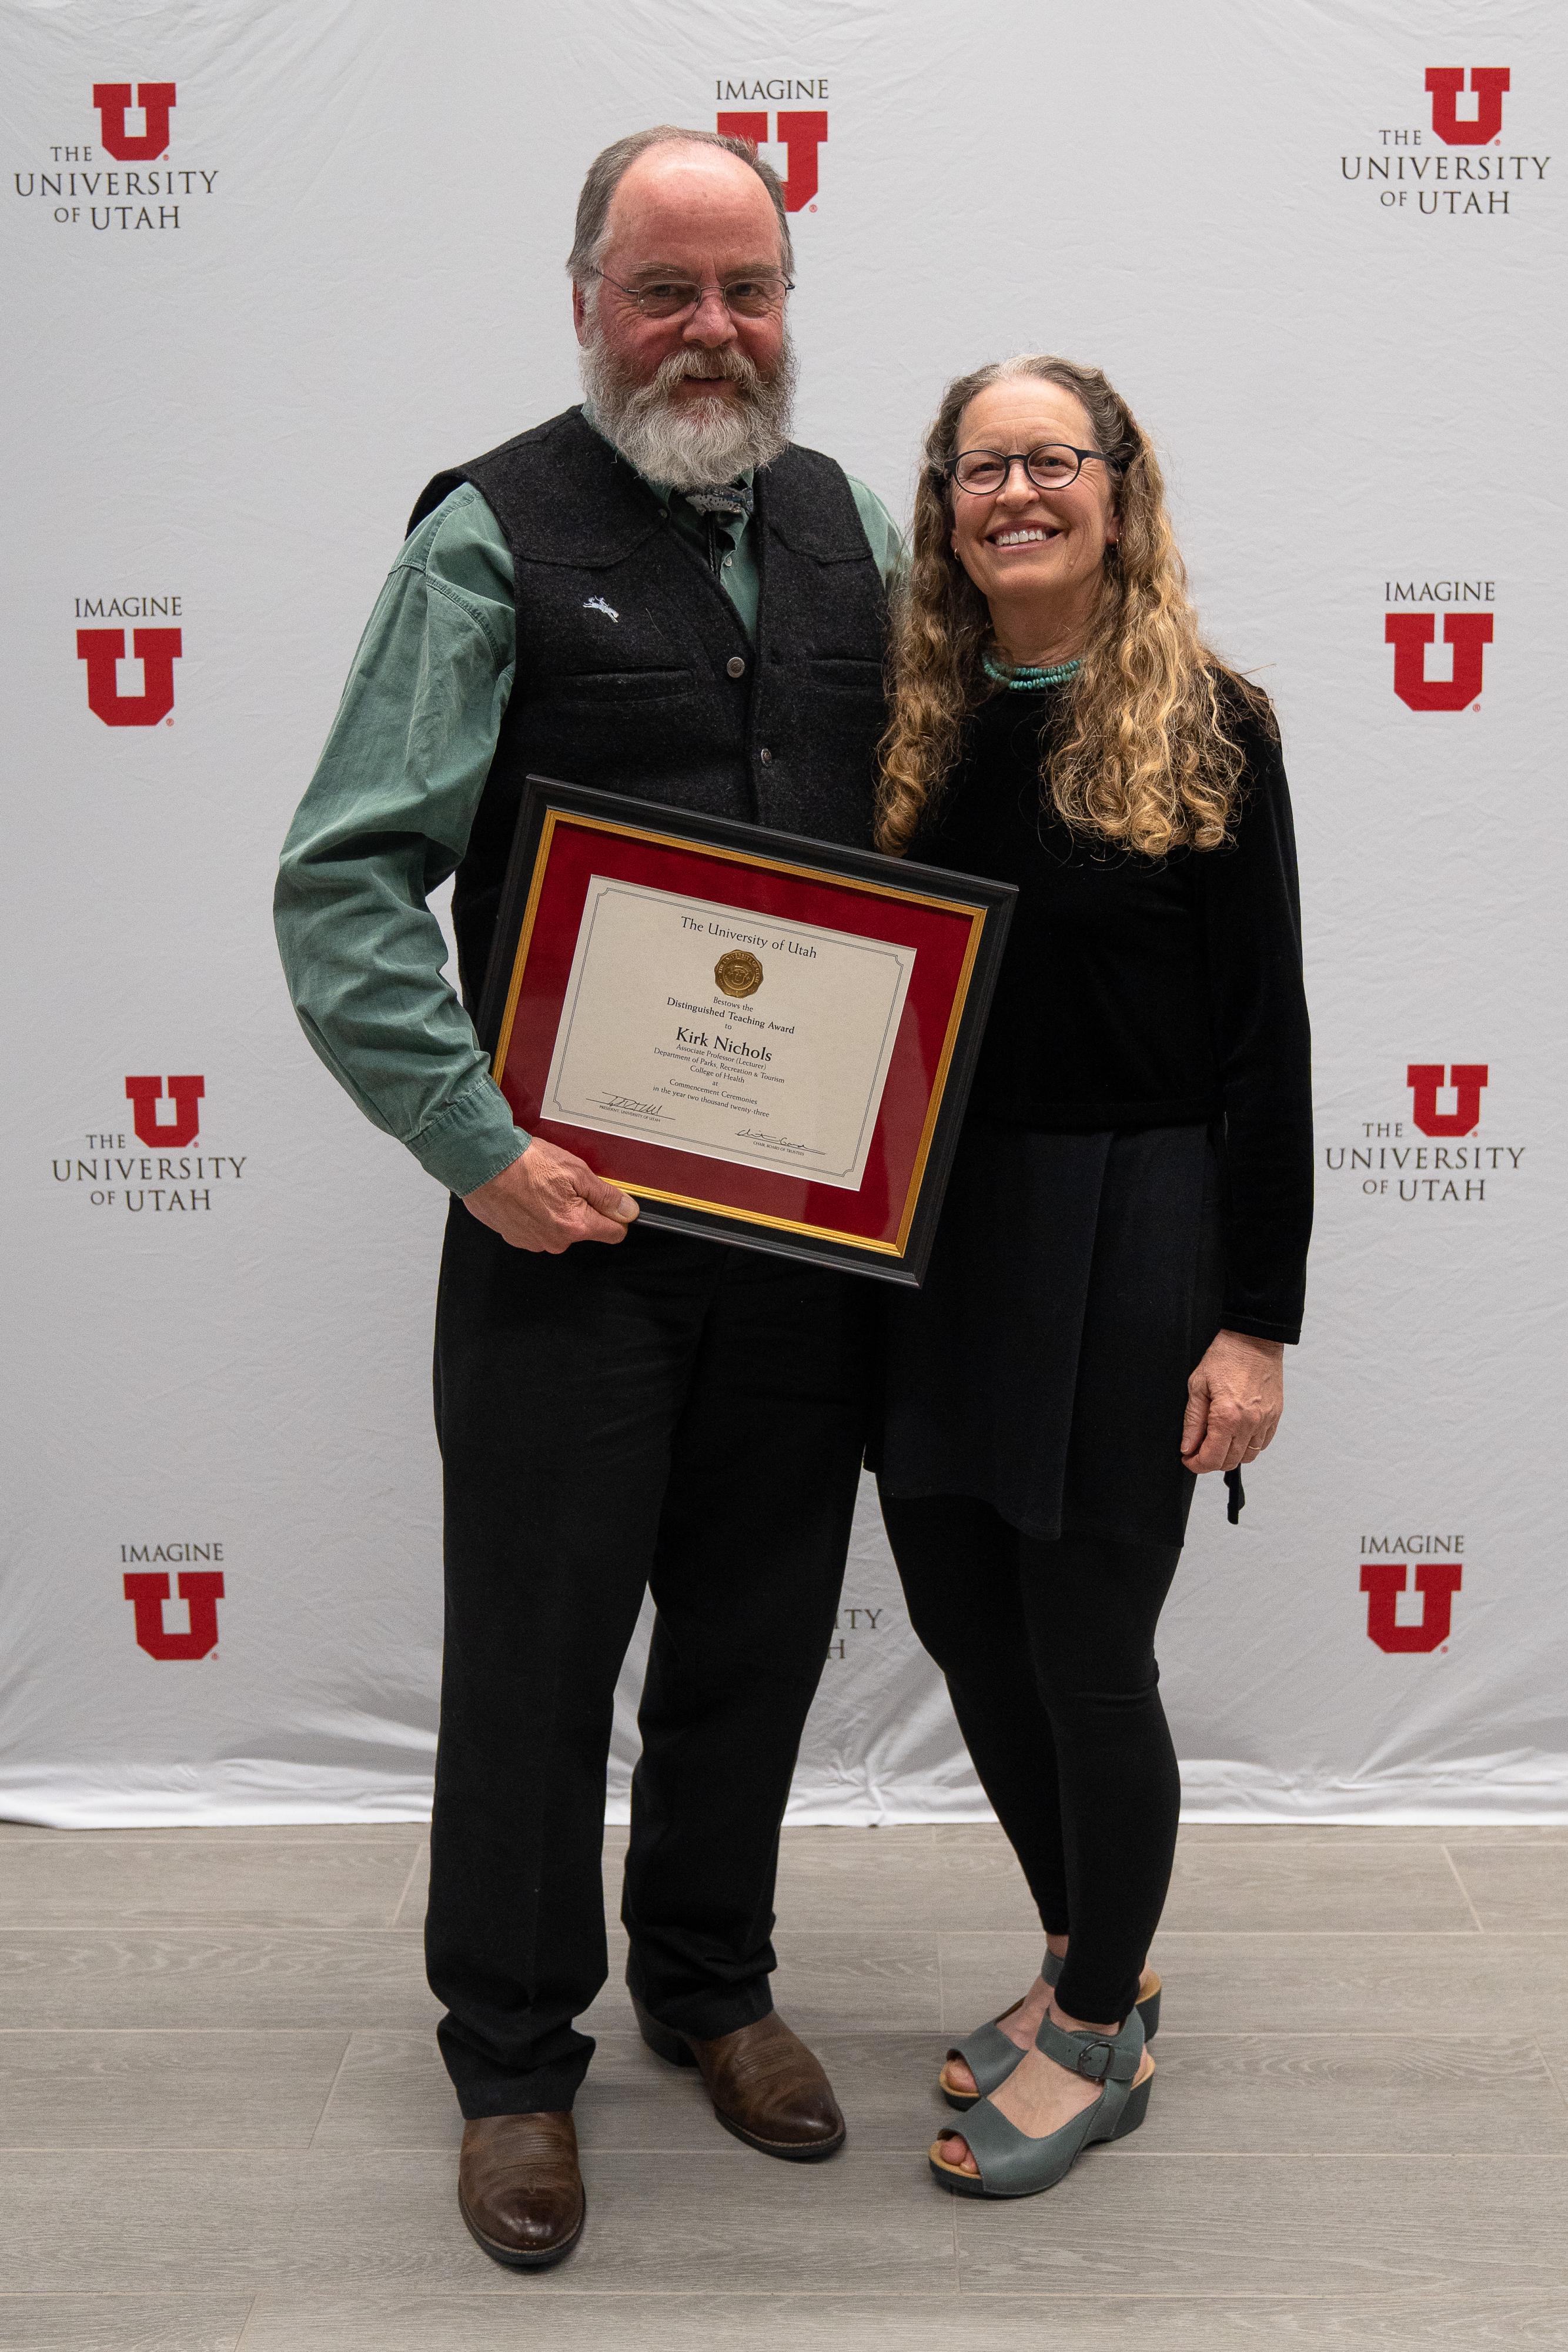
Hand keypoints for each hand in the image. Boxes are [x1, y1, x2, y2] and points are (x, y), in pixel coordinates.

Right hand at [462, 1138, 638, 1252]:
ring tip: (541, 1185)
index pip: (614, 1233)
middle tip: (565, 1183)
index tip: (608, 1201)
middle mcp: (555, 1241)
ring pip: (558, 1228)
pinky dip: (534, 1212)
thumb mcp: (575, 1171)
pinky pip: (536, 1227)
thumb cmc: (523, 1163)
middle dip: (581, 1208)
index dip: (615, 1214)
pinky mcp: (514, 1236)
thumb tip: (628, 1211)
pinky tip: (526, 1193)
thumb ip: (605, 1195)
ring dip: (555, 1210)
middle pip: (584, 1229)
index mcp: (575, 1226)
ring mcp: (532, 1241)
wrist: (480, 1163)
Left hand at [1180, 1329, 1283, 1474]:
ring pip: (1247, 1457)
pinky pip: (1261, 1444)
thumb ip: (1192, 1421)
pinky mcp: (1275, 1417)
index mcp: (1227, 1416)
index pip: (1212, 1458)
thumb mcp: (1198, 1386)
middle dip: (1211, 1461)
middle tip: (1199, 1449)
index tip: (1188, 1459)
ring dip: (1230, 1455)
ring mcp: (1265, 1421)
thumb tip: (1188, 1447)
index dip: (1196, 1464)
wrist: (1254, 1340)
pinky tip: (1236, 1434)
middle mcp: (1250, 1423)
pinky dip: (1247, 1446)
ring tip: (1217, 1441)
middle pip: (1230, 1462)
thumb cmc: (1226, 1357)